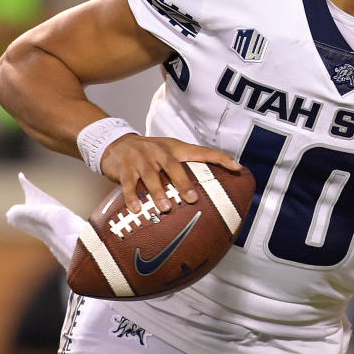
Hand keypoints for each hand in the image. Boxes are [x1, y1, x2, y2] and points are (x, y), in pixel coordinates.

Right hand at [100, 135, 241, 213]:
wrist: (116, 144)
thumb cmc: (149, 154)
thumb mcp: (169, 153)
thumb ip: (186, 167)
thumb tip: (211, 190)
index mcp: (175, 148)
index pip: (201, 152)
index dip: (220, 158)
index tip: (237, 168)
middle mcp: (159, 152)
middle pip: (173, 166)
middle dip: (182, 183)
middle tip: (192, 199)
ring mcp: (141, 160)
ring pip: (151, 176)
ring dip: (158, 192)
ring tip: (165, 208)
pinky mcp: (124, 169)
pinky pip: (129, 185)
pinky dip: (133, 197)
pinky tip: (137, 209)